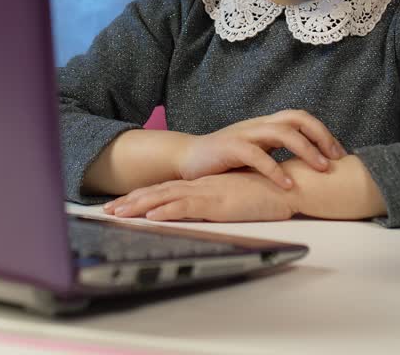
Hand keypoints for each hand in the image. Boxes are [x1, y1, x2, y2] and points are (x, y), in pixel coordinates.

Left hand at [103, 170, 296, 221]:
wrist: (291, 185)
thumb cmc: (269, 193)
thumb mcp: (237, 199)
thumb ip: (221, 202)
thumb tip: (210, 211)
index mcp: (205, 186)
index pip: (167, 190)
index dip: (143, 197)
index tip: (124, 203)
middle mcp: (202, 187)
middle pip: (159, 193)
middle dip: (131, 201)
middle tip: (107, 208)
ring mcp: (208, 193)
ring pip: (165, 198)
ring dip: (139, 206)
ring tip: (118, 213)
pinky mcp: (218, 202)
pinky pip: (186, 206)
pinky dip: (166, 210)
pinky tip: (150, 216)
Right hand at [174, 109, 346, 188]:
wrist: (187, 159)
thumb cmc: (224, 161)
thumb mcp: (256, 155)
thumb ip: (278, 156)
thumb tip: (309, 169)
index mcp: (266, 125)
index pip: (301, 119)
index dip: (323, 133)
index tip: (339, 155)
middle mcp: (258, 124)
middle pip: (297, 118)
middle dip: (321, 136)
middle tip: (335, 159)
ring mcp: (245, 133)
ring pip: (282, 132)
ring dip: (305, 149)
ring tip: (320, 169)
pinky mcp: (230, 147)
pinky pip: (257, 155)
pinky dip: (275, 169)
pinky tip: (287, 184)